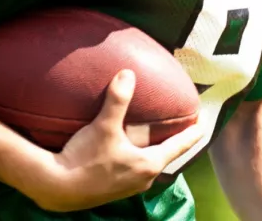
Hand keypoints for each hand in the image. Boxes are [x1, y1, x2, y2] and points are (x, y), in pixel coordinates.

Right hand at [27, 69, 202, 212]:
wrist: (56, 188)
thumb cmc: (84, 159)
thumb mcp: (104, 126)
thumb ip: (118, 99)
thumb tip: (128, 73)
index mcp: (148, 165)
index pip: (179, 146)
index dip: (193, 133)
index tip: (205, 123)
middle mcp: (143, 178)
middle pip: (168, 156)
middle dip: (177, 140)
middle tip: (185, 124)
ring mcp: (128, 186)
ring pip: (152, 163)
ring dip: (158, 149)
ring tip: (161, 134)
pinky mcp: (114, 188)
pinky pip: (137, 168)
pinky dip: (143, 155)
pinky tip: (134, 147)